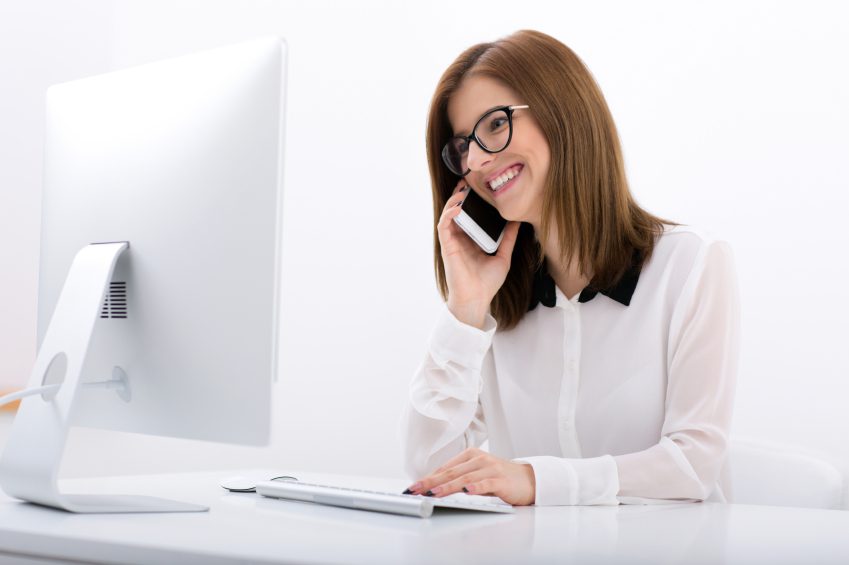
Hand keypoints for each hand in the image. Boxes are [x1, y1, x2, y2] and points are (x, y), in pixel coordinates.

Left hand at [406, 447, 535, 505]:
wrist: (529, 479)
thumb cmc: (500, 478)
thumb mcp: (477, 475)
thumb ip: (460, 478)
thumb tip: (435, 486)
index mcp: (471, 455)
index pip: (445, 467)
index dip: (428, 477)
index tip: (414, 486)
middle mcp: (479, 459)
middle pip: (451, 472)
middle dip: (431, 482)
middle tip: (416, 489)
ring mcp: (491, 468)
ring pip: (465, 478)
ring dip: (447, 486)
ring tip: (434, 493)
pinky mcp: (501, 480)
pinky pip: (486, 483)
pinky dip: (475, 487)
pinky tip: (466, 492)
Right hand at [438, 181, 520, 328]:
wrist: (477, 299)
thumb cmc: (487, 282)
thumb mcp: (503, 256)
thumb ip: (508, 239)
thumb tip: (517, 222)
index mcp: (472, 239)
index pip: (470, 214)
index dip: (472, 200)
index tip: (479, 187)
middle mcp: (460, 238)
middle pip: (457, 210)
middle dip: (461, 194)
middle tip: (468, 180)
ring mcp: (452, 241)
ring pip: (448, 214)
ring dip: (454, 200)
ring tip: (462, 188)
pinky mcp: (447, 246)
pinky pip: (444, 225)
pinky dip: (449, 214)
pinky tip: (458, 206)